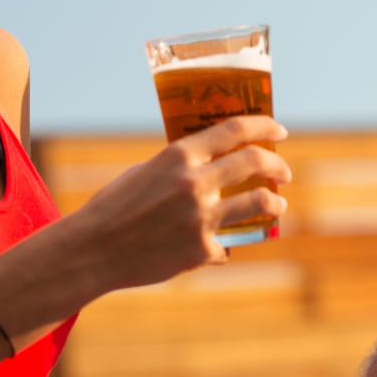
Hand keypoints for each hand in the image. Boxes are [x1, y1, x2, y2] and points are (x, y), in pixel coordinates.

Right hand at [68, 116, 291, 290]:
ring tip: (278, 206)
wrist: (92, 250)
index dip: (263, 126)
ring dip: (274, 204)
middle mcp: (195, 182)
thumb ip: (182, 166)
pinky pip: (226, 245)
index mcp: (179, 155)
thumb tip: (216, 164)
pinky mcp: (200, 250)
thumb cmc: (115, 206)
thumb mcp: (147, 171)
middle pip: (254, 161)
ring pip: (258, 203)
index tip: (280, 130)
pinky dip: (223, 246)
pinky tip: (221, 248)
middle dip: (277, 165)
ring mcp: (200, 217)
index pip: (234, 129)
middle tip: (284, 172)